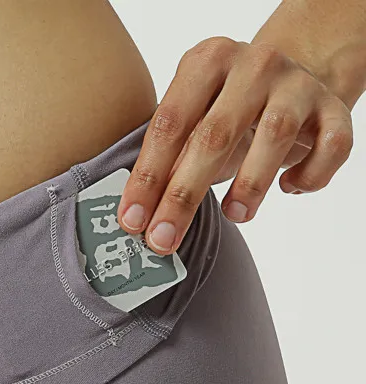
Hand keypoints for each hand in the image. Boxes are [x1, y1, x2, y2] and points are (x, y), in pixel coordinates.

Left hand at [117, 36, 354, 254]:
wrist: (287, 82)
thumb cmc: (225, 112)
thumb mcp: (192, 124)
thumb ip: (168, 162)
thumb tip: (139, 219)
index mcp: (206, 62)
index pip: (170, 124)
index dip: (148, 177)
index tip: (132, 221)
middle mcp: (253, 65)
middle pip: (214, 135)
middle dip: (183, 196)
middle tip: (163, 238)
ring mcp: (297, 84)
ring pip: (275, 136)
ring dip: (249, 185)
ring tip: (234, 215)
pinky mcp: (333, 108)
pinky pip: (332, 146)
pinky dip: (310, 176)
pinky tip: (288, 190)